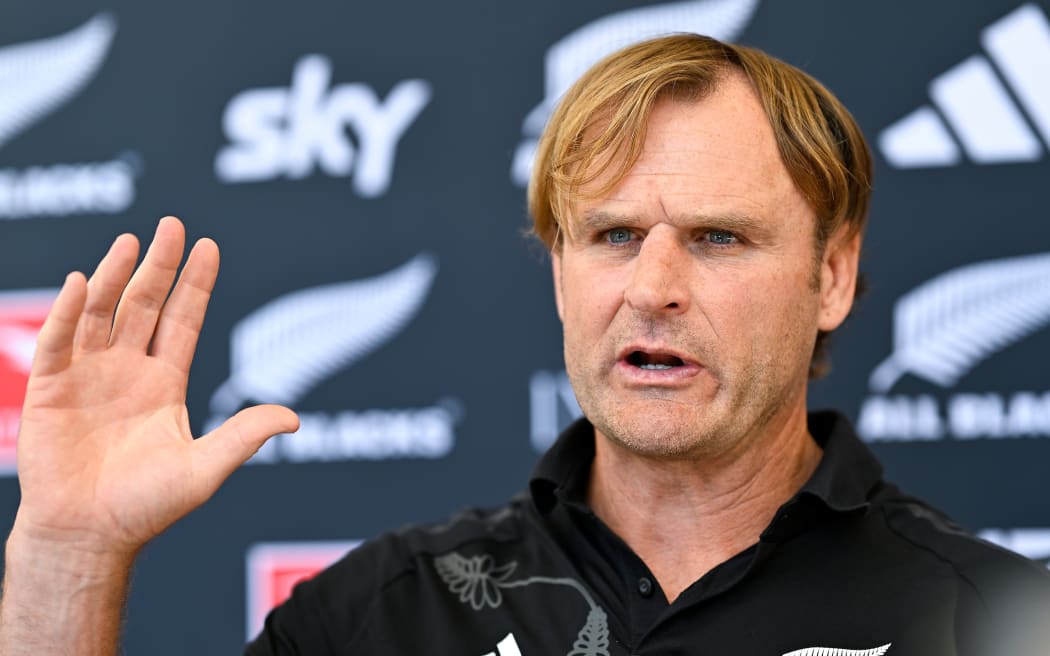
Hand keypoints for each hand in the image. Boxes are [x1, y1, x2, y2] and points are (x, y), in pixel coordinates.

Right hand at [12, 217, 297, 555]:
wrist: (89, 536)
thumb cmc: (146, 507)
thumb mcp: (204, 468)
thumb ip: (244, 436)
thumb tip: (295, 418)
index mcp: (164, 382)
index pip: (183, 320)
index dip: (195, 284)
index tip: (208, 246)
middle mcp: (127, 370)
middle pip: (145, 305)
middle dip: (159, 266)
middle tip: (173, 225)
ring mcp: (88, 375)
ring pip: (102, 313)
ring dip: (114, 276)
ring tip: (132, 242)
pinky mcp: (50, 389)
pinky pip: (57, 341)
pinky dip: (66, 312)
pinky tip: (78, 283)